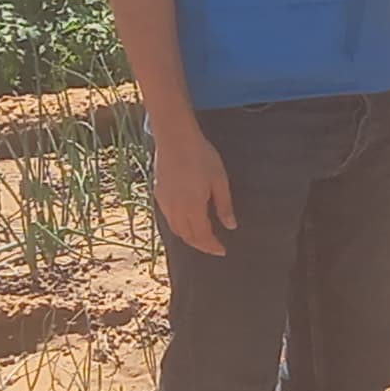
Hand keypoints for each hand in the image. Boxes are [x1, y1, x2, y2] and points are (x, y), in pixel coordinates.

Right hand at [153, 123, 235, 256]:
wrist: (175, 139)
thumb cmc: (201, 157)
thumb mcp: (220, 181)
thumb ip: (224, 206)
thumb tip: (231, 226)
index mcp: (193, 207)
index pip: (202, 236)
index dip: (212, 246)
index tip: (222, 251)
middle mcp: (176, 209)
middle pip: (187, 236)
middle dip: (201, 245)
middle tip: (213, 248)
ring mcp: (165, 202)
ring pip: (176, 229)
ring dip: (189, 238)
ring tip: (201, 239)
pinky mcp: (158, 194)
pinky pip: (168, 218)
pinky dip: (179, 226)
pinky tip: (187, 222)